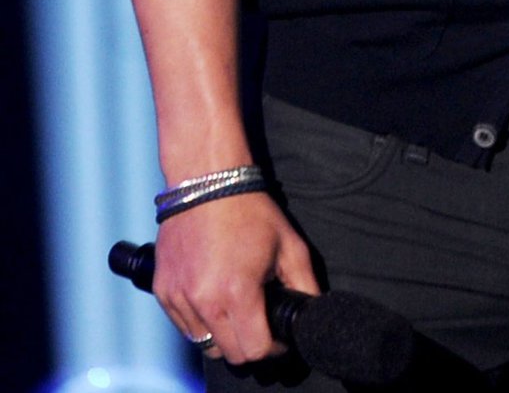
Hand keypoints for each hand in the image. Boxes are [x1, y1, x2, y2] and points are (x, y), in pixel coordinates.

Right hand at [151, 193, 318, 363]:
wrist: (207, 185)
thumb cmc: (251, 212)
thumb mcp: (290, 245)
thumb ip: (305, 283)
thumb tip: (313, 311)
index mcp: (237, 293)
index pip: (254, 350)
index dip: (274, 349)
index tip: (280, 337)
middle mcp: (203, 302)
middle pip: (229, 355)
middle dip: (250, 346)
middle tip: (262, 325)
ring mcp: (178, 300)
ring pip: (203, 344)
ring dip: (223, 335)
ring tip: (238, 308)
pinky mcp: (162, 293)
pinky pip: (184, 326)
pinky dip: (200, 322)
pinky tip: (215, 298)